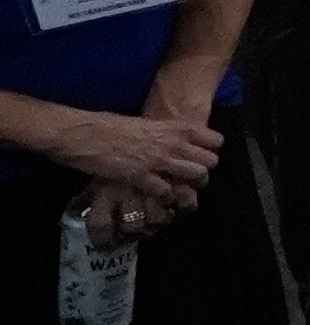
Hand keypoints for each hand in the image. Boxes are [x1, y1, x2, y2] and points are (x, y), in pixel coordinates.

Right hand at [26, 107, 216, 209]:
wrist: (80, 132)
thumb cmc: (107, 125)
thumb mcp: (143, 124)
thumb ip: (162, 133)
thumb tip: (169, 141)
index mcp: (173, 127)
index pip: (214, 140)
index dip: (211, 151)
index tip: (201, 158)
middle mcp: (172, 143)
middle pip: (211, 161)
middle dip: (203, 172)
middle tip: (190, 180)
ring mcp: (158, 160)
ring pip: (197, 177)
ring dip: (190, 187)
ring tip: (179, 192)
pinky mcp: (141, 177)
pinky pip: (168, 192)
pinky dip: (166, 199)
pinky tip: (158, 200)